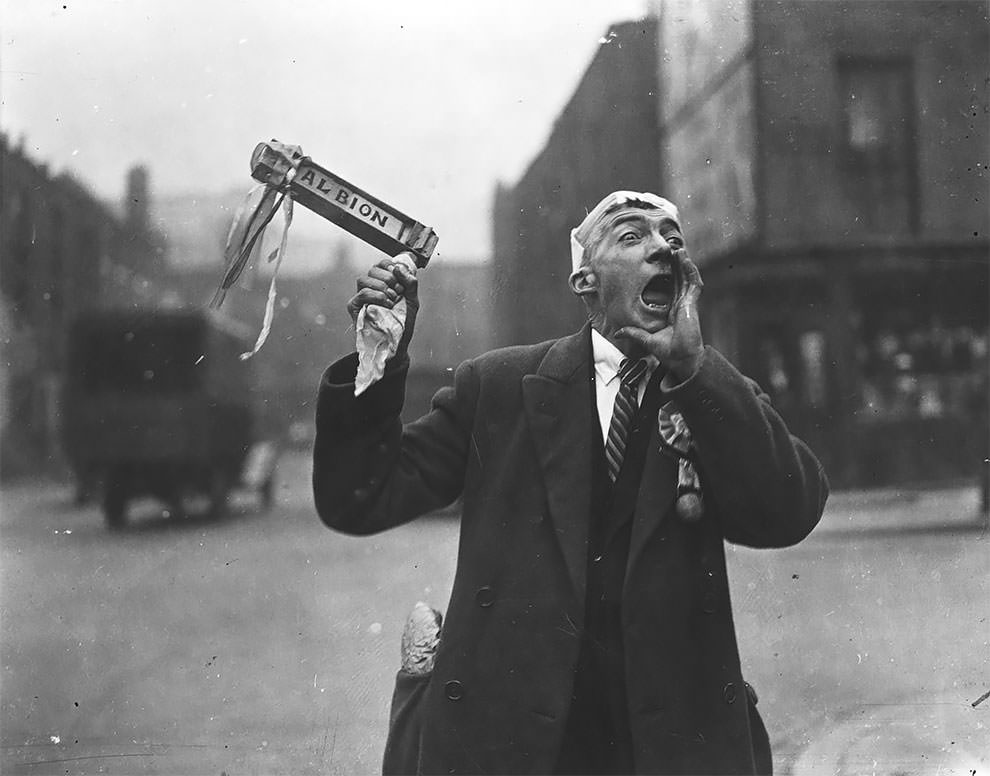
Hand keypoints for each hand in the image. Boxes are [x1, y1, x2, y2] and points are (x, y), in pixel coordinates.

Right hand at [346, 253, 419, 356]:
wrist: (398, 343)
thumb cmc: (403, 323)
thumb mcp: (412, 300)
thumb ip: (410, 283)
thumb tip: (398, 267)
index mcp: (383, 283)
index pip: (381, 264)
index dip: (390, 266)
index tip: (400, 277)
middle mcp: (370, 288)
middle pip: (373, 269)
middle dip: (389, 278)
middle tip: (398, 292)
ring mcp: (361, 297)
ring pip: (364, 279)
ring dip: (381, 287)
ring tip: (392, 299)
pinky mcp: (354, 307)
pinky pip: (361, 293)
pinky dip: (376, 295)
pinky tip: (386, 304)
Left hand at [616, 249, 703, 378]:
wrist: (682, 360)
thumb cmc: (669, 353)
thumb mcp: (646, 339)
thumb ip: (634, 333)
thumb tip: (618, 332)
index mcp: (673, 311)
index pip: (671, 288)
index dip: (669, 275)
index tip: (663, 264)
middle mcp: (682, 305)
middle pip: (679, 280)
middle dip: (676, 265)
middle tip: (670, 251)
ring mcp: (688, 304)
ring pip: (687, 278)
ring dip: (683, 264)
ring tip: (677, 250)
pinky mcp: (692, 304)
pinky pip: (693, 283)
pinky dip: (690, 271)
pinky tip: (685, 260)